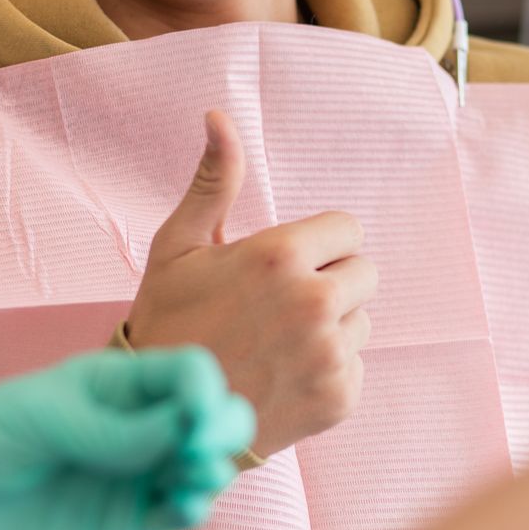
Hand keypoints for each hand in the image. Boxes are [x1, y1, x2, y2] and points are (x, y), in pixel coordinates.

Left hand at [0, 348, 254, 529]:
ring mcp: (132, 475)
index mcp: (115, 382)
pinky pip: (176, 513)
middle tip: (202, 450)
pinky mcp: (122, 523)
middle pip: (211, 415)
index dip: (203, 387)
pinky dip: (193, 509)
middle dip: (224, 427)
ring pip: (204, 465)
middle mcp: (134, 425)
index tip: (193, 414)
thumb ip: (112, 429)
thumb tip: (187, 427)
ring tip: (191, 483)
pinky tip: (185, 509)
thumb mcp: (40, 420)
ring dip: (213, 470)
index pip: (186, 371)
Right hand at [127, 109, 377, 458]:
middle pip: (364, 271)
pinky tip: (284, 375)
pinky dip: (329, 370)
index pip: (349, 228)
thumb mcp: (178, 245)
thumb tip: (218, 114)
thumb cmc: (168, 322)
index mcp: (279, 257)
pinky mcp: (340, 397)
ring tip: (278, 343)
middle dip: (330, 280)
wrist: (164, 415)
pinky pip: (356, 364)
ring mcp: (330, 354)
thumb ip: (214, 180)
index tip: (285, 265)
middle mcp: (313, 303)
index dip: (318, 243)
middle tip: (279, 306)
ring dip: (332, 327)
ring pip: (361, 319)